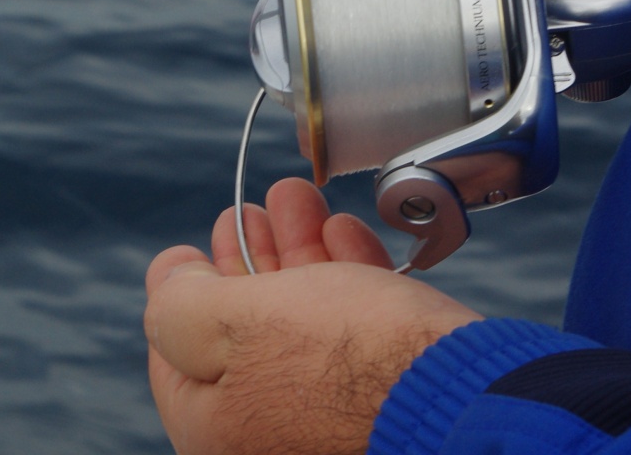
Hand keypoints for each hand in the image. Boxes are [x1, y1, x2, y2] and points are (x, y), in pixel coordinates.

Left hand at [144, 178, 482, 454]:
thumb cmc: (343, 362)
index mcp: (217, 430)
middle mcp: (270, 432)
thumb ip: (180, 303)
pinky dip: (342, 276)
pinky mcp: (383, 391)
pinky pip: (352, 331)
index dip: (181, 289)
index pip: (176, 355)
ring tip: (294, 198)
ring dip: (296, 251)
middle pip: (242, 332)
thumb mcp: (229, 323)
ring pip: (301, 322)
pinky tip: (339, 233)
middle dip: (247, 257)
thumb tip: (168, 279)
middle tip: (244, 213)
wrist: (461, 389)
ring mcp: (329, 416)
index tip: (188, 249)